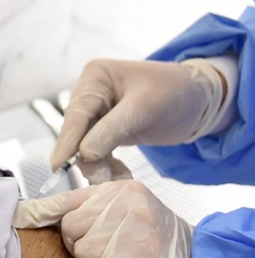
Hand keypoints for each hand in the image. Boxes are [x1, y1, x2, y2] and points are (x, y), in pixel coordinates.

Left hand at [13, 180, 197, 257]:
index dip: (41, 214)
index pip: (67, 200)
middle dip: (81, 247)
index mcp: (120, 190)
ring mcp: (133, 234)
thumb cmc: (155, 243)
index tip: (17, 217)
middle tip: (111, 251)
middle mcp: (126, 205)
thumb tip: (30, 209)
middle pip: (70, 231)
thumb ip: (86, 205)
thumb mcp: (126, 210)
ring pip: (81, 256)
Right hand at [52, 59, 221, 182]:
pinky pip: (98, 153)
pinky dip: (108, 166)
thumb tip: (83, 155)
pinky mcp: (106, 131)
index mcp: (96, 77)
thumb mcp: (144, 108)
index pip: (76, 113)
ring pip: (85, 146)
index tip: (57, 165)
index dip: (66, 141)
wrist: (201, 101)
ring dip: (99, 166)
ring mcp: (97, 114)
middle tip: (99, 179)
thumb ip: (111, 131)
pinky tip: (121, 175)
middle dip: (87, 157)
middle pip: (77, 132)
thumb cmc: (176, 92)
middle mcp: (91, 94)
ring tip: (115, 179)